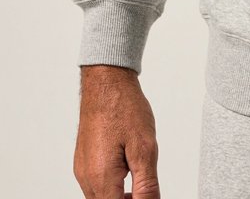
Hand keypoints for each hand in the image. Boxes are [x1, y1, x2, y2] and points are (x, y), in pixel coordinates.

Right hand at [73, 65, 159, 197]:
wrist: (106, 82)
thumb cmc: (123, 107)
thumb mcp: (145, 148)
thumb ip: (147, 185)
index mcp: (101, 178)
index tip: (148, 194)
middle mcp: (86, 178)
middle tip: (146, 186)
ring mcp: (82, 170)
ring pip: (102, 197)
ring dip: (120, 194)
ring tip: (138, 173)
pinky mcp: (83, 161)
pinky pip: (97, 184)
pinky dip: (113, 183)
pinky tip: (126, 165)